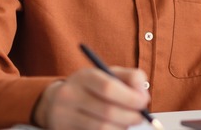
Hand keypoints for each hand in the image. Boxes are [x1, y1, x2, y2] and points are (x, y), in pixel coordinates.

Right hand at [35, 67, 149, 128]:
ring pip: (102, 128)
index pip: (108, 88)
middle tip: (140, 117)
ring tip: (126, 122)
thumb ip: (131, 78)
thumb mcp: (108, 74)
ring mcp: (63, 117)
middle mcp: (69, 96)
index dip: (130, 97)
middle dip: (130, 116)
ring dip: (122, 127)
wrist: (56, 102)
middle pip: (107, 111)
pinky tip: (114, 127)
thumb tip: (143, 95)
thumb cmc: (91, 88)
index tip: (144, 102)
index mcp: (83, 77)